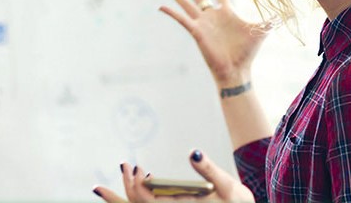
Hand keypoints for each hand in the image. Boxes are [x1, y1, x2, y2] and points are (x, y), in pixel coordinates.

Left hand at [92, 150, 253, 202]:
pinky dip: (143, 198)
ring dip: (128, 196)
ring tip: (125, 174)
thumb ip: (208, 169)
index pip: (146, 201)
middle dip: (123, 191)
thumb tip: (192, 152)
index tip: (131, 166)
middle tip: (123, 166)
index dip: (134, 185)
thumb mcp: (228, 186)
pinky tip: (149, 182)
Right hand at [159, 0, 275, 87]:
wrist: (236, 68)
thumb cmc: (247, 52)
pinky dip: (172, 12)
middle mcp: (213, 16)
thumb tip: (285, 16)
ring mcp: (203, 24)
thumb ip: (269, 21)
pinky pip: (181, 19)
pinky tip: (162, 7)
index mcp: (227, 13)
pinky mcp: (196, 31)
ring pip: (187, 5)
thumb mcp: (261, 31)